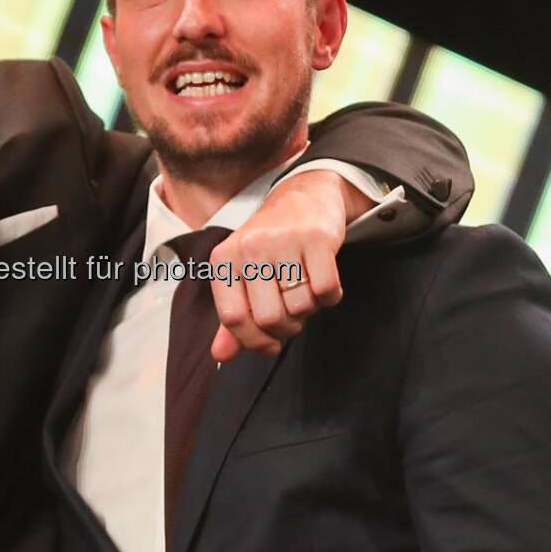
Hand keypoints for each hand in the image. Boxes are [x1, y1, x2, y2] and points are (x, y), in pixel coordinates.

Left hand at [208, 169, 372, 359]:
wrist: (302, 195)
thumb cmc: (268, 244)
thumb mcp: (242, 274)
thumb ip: (233, 318)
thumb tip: (221, 356)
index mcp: (224, 259)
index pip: (233, 319)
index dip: (254, 341)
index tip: (269, 344)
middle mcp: (249, 248)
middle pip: (270, 318)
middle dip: (287, 327)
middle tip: (292, 314)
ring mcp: (283, 241)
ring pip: (301, 307)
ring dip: (309, 310)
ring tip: (305, 290)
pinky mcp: (317, 238)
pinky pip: (327, 291)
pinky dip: (330, 297)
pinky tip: (323, 283)